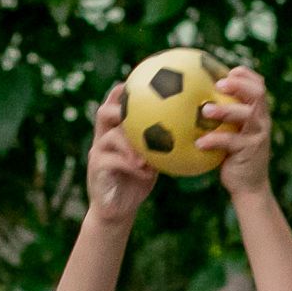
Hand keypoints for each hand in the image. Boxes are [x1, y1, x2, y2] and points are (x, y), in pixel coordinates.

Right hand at [87, 83, 156, 224]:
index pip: (115, 104)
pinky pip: (115, 160)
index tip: (144, 81)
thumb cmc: (138, 183)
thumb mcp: (154, 161)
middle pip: (104, 112)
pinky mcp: (96, 168)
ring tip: (147, 152)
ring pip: (110, 136)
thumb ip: (163, 145)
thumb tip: (194, 132)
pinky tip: (149, 171)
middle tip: (139, 110)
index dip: (126, 90)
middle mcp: (103, 137)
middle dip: (121, 107)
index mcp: (115, 131)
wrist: (117, 210)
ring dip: (132, 142)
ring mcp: (97, 152)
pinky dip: (134, 165)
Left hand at [199, 66, 269, 195]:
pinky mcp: (249, 151)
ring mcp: (258, 135)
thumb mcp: (229, 134)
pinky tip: (198, 143)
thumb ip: (219, 118)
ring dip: (225, 110)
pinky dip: (213, 140)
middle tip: (219, 84)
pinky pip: (230, 142)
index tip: (227, 71)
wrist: (249, 187)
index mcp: (257, 113)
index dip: (245, 74)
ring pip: (247, 114)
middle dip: (239, 84)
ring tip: (205, 110)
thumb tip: (187, 102)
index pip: (258, 86)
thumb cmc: (233, 158)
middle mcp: (261, 121)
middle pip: (258, 93)